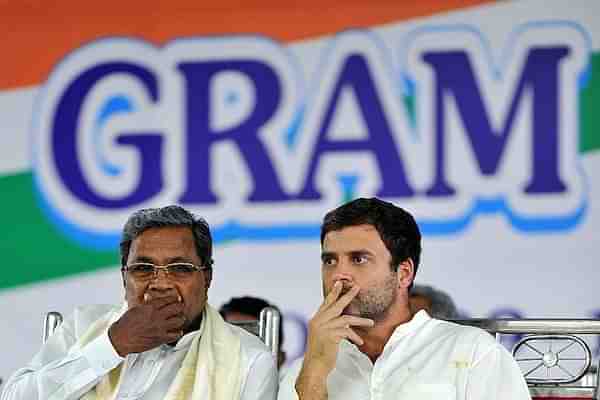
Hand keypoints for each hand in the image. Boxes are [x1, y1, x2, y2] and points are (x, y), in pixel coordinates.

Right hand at [108, 295, 185, 355]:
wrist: (120, 339)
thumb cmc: (125, 325)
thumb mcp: (135, 309)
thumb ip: (147, 305)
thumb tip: (153, 302)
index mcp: (150, 307)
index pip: (168, 299)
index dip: (173, 299)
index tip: (175, 299)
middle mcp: (157, 316)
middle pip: (177, 308)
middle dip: (180, 307)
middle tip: (180, 307)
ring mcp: (160, 327)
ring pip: (179, 320)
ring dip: (180, 319)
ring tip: (180, 319)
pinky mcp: (160, 338)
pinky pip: (175, 335)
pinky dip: (178, 333)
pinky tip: (177, 331)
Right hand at [295, 281, 373, 399]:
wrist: (314, 367)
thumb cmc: (319, 353)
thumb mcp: (321, 335)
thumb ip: (328, 325)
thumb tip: (341, 321)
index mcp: (315, 320)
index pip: (325, 303)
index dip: (333, 293)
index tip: (339, 284)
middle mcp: (318, 321)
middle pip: (335, 305)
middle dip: (347, 295)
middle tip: (356, 287)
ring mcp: (324, 328)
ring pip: (345, 319)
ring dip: (360, 321)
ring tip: (370, 322)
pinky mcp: (330, 336)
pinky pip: (347, 332)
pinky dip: (355, 336)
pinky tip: (360, 341)